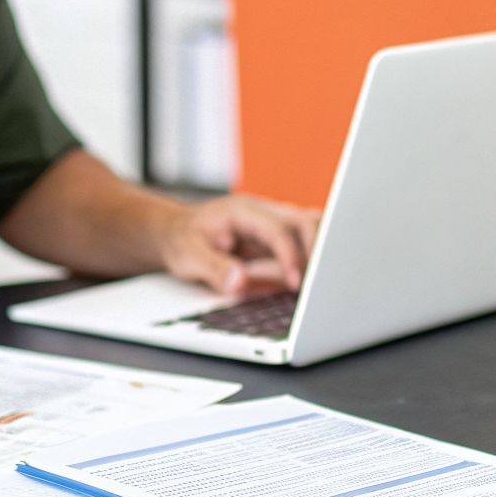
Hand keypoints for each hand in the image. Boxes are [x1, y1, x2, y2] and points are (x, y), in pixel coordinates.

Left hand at [159, 196, 319, 297]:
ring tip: (318, 285)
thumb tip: (240, 282)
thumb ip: (215, 268)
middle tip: (317, 284)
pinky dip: (312, 261)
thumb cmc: (182, 239)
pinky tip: (311, 282)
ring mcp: (273, 225)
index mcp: (243, 211)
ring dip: (318, 254)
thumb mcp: (188, 255)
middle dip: (316, 250)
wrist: (177, 231)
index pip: (277, 229)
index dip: (289, 255)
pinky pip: (303, 246)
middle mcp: (264, 214)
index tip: (295, 281)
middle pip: (304, 222)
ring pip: (310, 231)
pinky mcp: (277, 241)